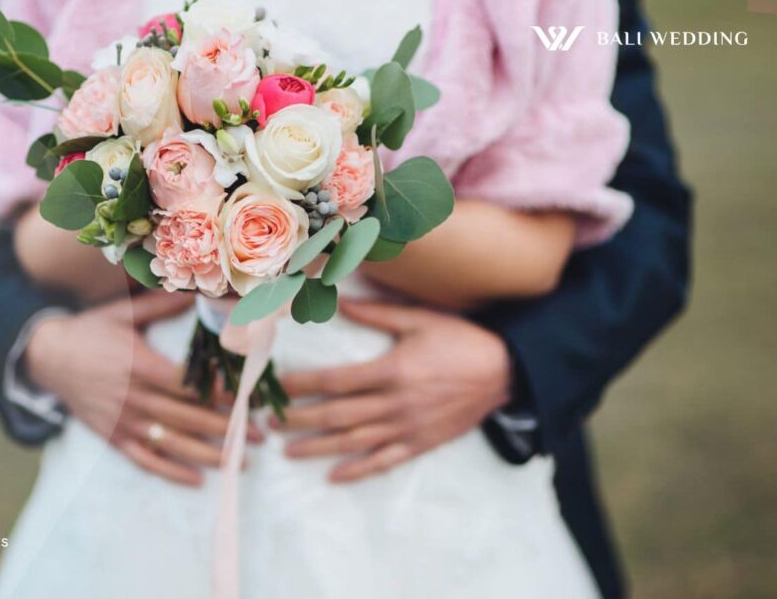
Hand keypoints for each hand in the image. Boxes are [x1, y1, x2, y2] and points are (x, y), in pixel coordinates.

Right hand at [25, 291, 261, 486]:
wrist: (46, 357)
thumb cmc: (90, 331)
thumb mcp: (123, 313)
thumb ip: (161, 305)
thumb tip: (194, 290)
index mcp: (141, 366)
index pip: (189, 385)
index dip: (220, 394)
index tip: (249, 399)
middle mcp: (134, 397)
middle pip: (188, 417)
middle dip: (227, 428)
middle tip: (260, 435)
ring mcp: (123, 421)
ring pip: (172, 443)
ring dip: (208, 454)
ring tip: (240, 461)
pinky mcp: (113, 436)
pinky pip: (145, 459)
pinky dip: (171, 472)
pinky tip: (197, 480)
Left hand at [273, 299, 512, 482]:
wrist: (505, 372)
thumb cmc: (461, 340)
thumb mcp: (420, 319)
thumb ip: (377, 314)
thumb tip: (341, 301)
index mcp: (393, 370)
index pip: (337, 381)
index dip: (304, 385)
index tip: (280, 386)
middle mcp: (396, 403)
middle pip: (338, 415)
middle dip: (301, 419)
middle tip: (271, 422)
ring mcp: (408, 427)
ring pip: (355, 442)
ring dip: (319, 448)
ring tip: (288, 451)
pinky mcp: (421, 443)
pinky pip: (384, 461)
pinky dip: (358, 470)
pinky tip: (334, 476)